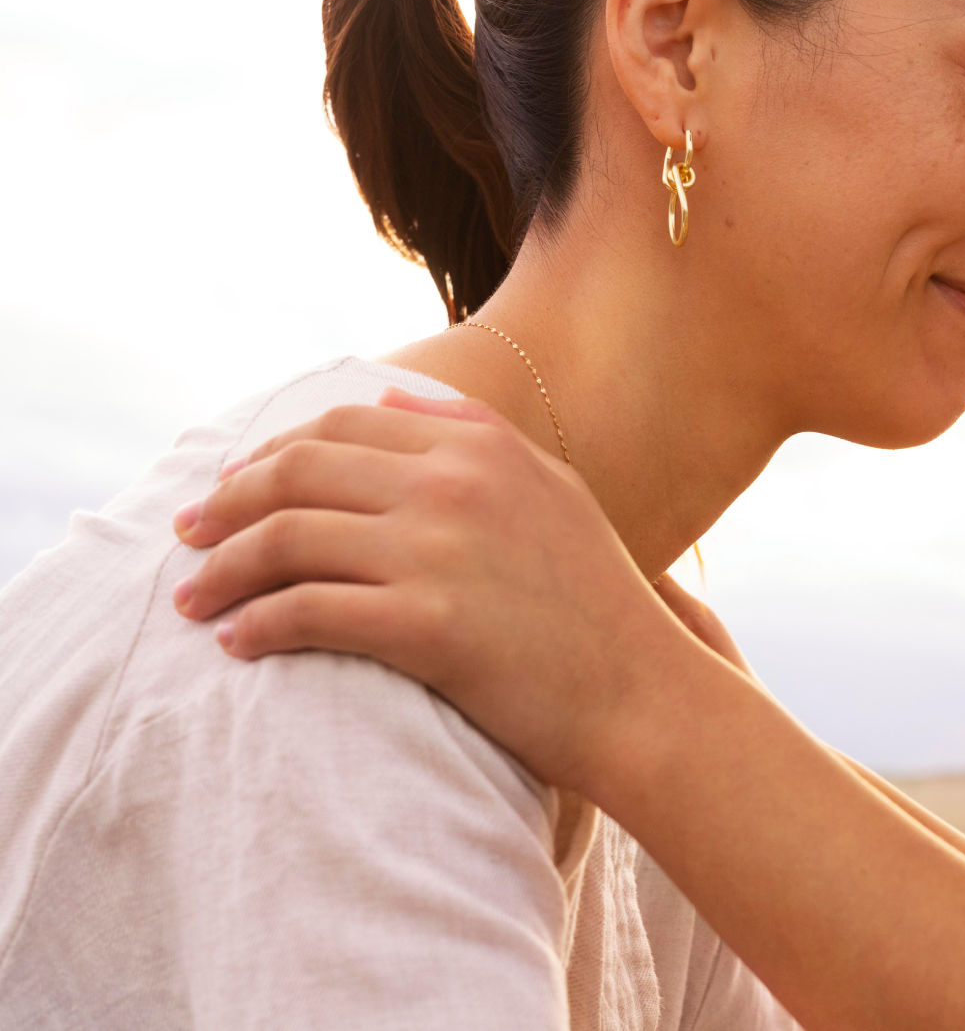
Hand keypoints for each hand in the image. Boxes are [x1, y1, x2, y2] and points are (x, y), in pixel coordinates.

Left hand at [171, 388, 694, 795]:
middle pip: (299, 471)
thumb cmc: (599, 606)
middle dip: (226, 504)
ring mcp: (440, 551)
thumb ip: (475, 437)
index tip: (231, 491)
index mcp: (483, 445)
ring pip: (288, 539)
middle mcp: (456, 484)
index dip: (270, 455)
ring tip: (193, 602)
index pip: (342, 426)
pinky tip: (239, 645)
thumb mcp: (554, 493)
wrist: (644, 694)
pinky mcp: (427, 625)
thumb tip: (393, 402)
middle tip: (187, 538)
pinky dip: (258, 626)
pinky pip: (307, 612)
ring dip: (222, 571)